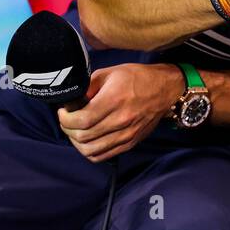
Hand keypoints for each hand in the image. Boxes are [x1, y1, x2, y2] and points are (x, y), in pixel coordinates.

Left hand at [58, 63, 182, 162]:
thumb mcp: (110, 73)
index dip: (65, 119)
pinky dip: (90, 151)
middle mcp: (121, 120)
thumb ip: (88, 86)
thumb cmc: (137, 78)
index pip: (81, 120)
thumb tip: (73, 101)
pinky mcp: (130, 142)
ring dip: (77, 142)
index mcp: (114, 100)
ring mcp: (127, 134)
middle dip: (68, 129)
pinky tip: (88, 140)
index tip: (63, 111)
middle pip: (83, 137)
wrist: (165, 88)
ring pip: (91, 151)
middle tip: (67, 120)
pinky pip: (103, 156)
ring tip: (76, 131)